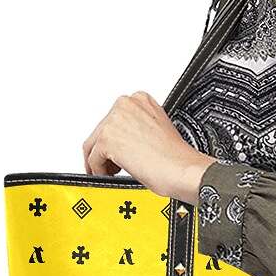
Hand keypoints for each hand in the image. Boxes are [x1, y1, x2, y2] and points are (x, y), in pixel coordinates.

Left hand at [82, 91, 214, 202]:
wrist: (181, 169)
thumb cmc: (176, 156)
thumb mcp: (156, 130)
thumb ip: (138, 128)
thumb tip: (124, 140)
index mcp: (140, 99)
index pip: (114, 118)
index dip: (115, 137)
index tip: (117, 150)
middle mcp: (126, 105)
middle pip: (101, 130)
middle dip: (104, 150)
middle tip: (112, 165)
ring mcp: (115, 120)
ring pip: (93, 144)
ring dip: (100, 160)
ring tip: (112, 171)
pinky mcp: (107, 139)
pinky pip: (93, 159)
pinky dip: (99, 170)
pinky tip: (112, 175)